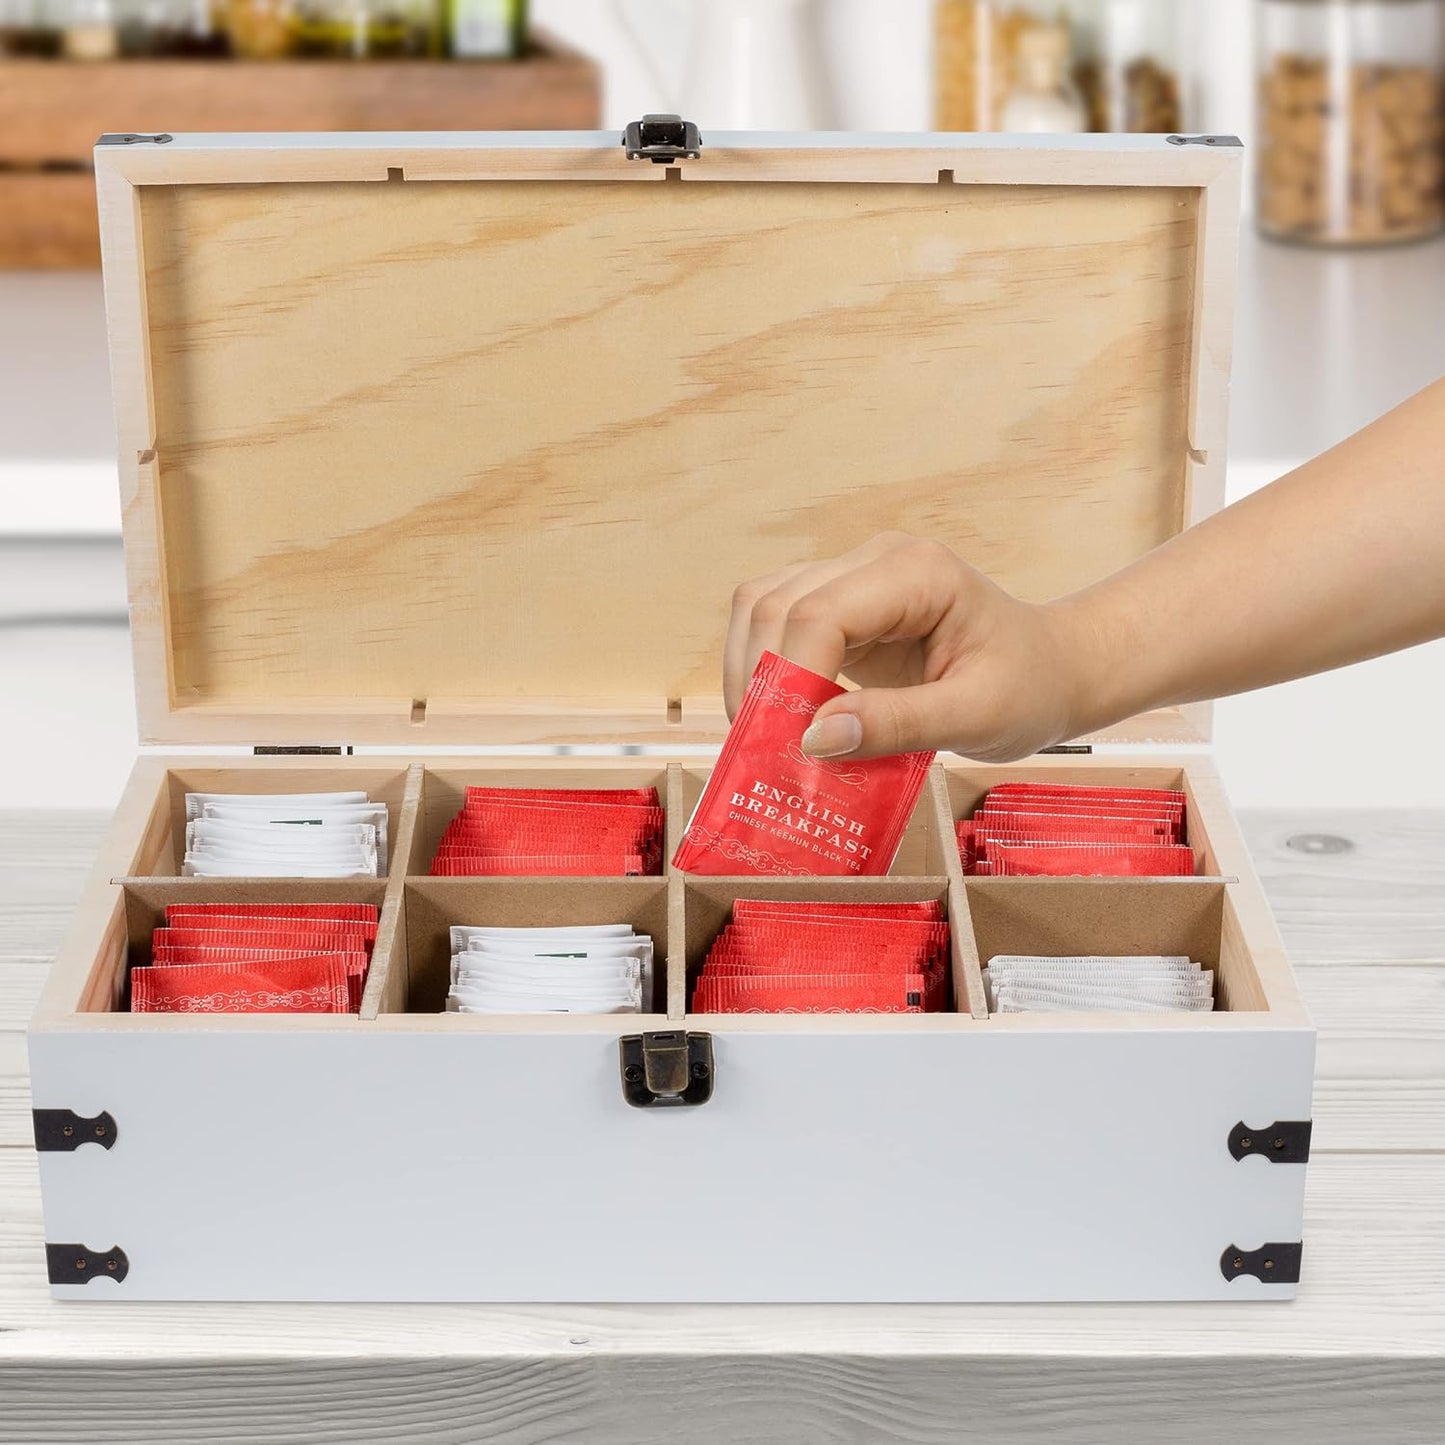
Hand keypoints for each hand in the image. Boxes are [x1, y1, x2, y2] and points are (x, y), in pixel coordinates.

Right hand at [724, 533, 1086, 762]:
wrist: (1050, 670)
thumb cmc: (1028, 688)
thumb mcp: (978, 717)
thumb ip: (899, 724)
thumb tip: (815, 739)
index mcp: (917, 574)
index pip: (821, 612)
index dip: (791, 677)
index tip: (792, 745)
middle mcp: (875, 561)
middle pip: (776, 603)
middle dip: (761, 680)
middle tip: (766, 752)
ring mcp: (851, 576)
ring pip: (762, 606)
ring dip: (751, 672)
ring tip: (764, 737)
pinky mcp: (839, 604)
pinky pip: (775, 623)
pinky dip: (764, 669)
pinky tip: (779, 717)